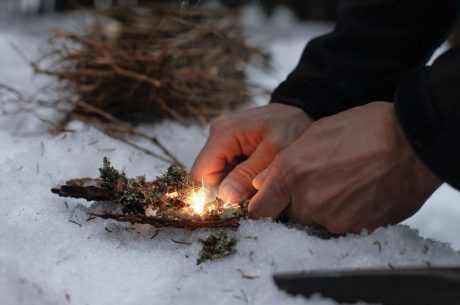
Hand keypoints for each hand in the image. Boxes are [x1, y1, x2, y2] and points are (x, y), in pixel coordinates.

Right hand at [191, 103, 311, 200]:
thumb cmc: (292, 128)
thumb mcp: (274, 153)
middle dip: (226, 192)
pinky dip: (239, 179)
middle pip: (207, 176)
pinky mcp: (229, 145)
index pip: (200, 174)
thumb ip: (248, 174)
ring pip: (217, 175)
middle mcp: (216, 134)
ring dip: (234, 187)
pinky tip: (256, 180)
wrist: (302, 111)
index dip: (212, 196)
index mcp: (223, 134)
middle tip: (252, 198)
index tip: (235, 207)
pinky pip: (226, 169)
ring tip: (258, 187)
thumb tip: (225, 196)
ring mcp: (222, 139)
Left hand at [250, 102, 440, 233]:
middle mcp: (308, 200)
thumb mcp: (315, 133)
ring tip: (342, 187)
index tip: (270, 204)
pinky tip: (356, 195)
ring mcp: (333, 218)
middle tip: (317, 186)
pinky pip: (338, 228)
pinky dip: (343, 216)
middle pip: (287, 219)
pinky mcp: (356, 229)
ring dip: (321, 212)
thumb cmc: (364, 130)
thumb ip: (281, 164)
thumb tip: (260, 184)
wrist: (412, 142)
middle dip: (295, 206)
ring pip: (314, 224)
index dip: (264, 207)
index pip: (259, 211)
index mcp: (291, 172)